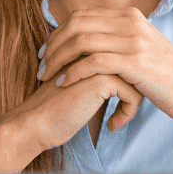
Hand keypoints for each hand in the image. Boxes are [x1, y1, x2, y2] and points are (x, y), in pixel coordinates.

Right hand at [0, 62, 143, 173]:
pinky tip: (112, 126)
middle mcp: (97, 49)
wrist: (35, 122)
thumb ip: (99, 74)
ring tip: (119, 119)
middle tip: (126, 112)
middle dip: (136, 91)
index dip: (129, 83)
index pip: (126, 60)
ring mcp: (99, 62)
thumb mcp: (81, 85)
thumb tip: (129, 83)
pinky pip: (132, 94)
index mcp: (92, 48)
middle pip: (135, 68)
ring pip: (137, 79)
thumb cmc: (56, 108)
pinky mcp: (101, 79)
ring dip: (132, 103)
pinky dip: (128, 112)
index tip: (122, 104)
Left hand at [37, 8, 172, 149]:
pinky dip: (74, 72)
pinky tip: (65, 84)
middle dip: (52, 46)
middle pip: (76, 25)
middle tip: (40, 66)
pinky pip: (94, 61)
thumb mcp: (139, 49)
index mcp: (129, 16)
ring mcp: (134, 40)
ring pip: (81, 41)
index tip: (45, 53)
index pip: (80, 16)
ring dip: (58, 60)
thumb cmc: (164, 76)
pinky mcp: (136, 61)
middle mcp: (130, 22)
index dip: (57, 34)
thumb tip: (88, 41)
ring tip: (47, 77)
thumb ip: (116, 40)